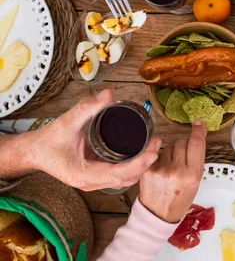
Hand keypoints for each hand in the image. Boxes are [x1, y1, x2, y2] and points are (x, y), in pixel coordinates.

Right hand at [30, 90, 160, 190]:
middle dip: (145, 163)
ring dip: (140, 166)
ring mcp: (93, 182)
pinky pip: (118, 176)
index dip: (139, 164)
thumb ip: (87, 107)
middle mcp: (90, 183)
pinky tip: (141, 153)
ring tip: (153, 146)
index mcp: (84, 175)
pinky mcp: (95, 176)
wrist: (33, 152)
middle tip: (157, 143)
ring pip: (123, 180)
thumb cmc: (47, 141)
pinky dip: (132, 167)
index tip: (153, 151)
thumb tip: (109, 94)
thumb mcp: (66, 122)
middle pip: (126, 179)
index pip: (118, 174)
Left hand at [139, 120, 206, 222]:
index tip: (198, 123)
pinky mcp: (148, 169)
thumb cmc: (181, 197)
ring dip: (171, 151)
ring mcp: (161, 169)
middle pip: (181, 142)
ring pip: (169, 146)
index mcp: (192, 173)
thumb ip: (195, 160)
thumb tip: (195, 137)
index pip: (196, 144)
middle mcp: (177, 170)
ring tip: (171, 166)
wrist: (159, 213)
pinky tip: (161, 168)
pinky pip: (157, 153)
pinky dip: (160, 157)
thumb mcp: (195, 180)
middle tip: (182, 158)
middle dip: (183, 145)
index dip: (198, 131)